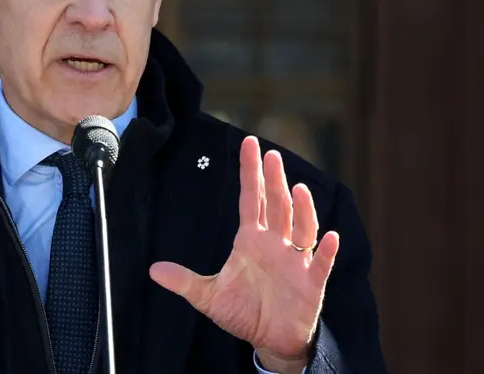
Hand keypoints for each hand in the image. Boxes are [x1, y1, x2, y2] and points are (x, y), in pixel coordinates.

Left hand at [149, 136, 339, 365]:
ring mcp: (296, 260)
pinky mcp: (311, 281)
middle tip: (272, 155)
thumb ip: (185, 281)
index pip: (251, 200)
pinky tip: (330, 237)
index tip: (249, 144)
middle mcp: (276, 244)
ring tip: (298, 189)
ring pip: (301, 228)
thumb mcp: (209, 296)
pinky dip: (326, 250)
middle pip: (277, 206)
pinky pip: (320, 263)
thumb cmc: (244, 312)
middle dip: (274, 181)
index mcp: (251, 240)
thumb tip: (153, 271)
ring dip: (302, 210)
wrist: (270, 339)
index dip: (250, 173)